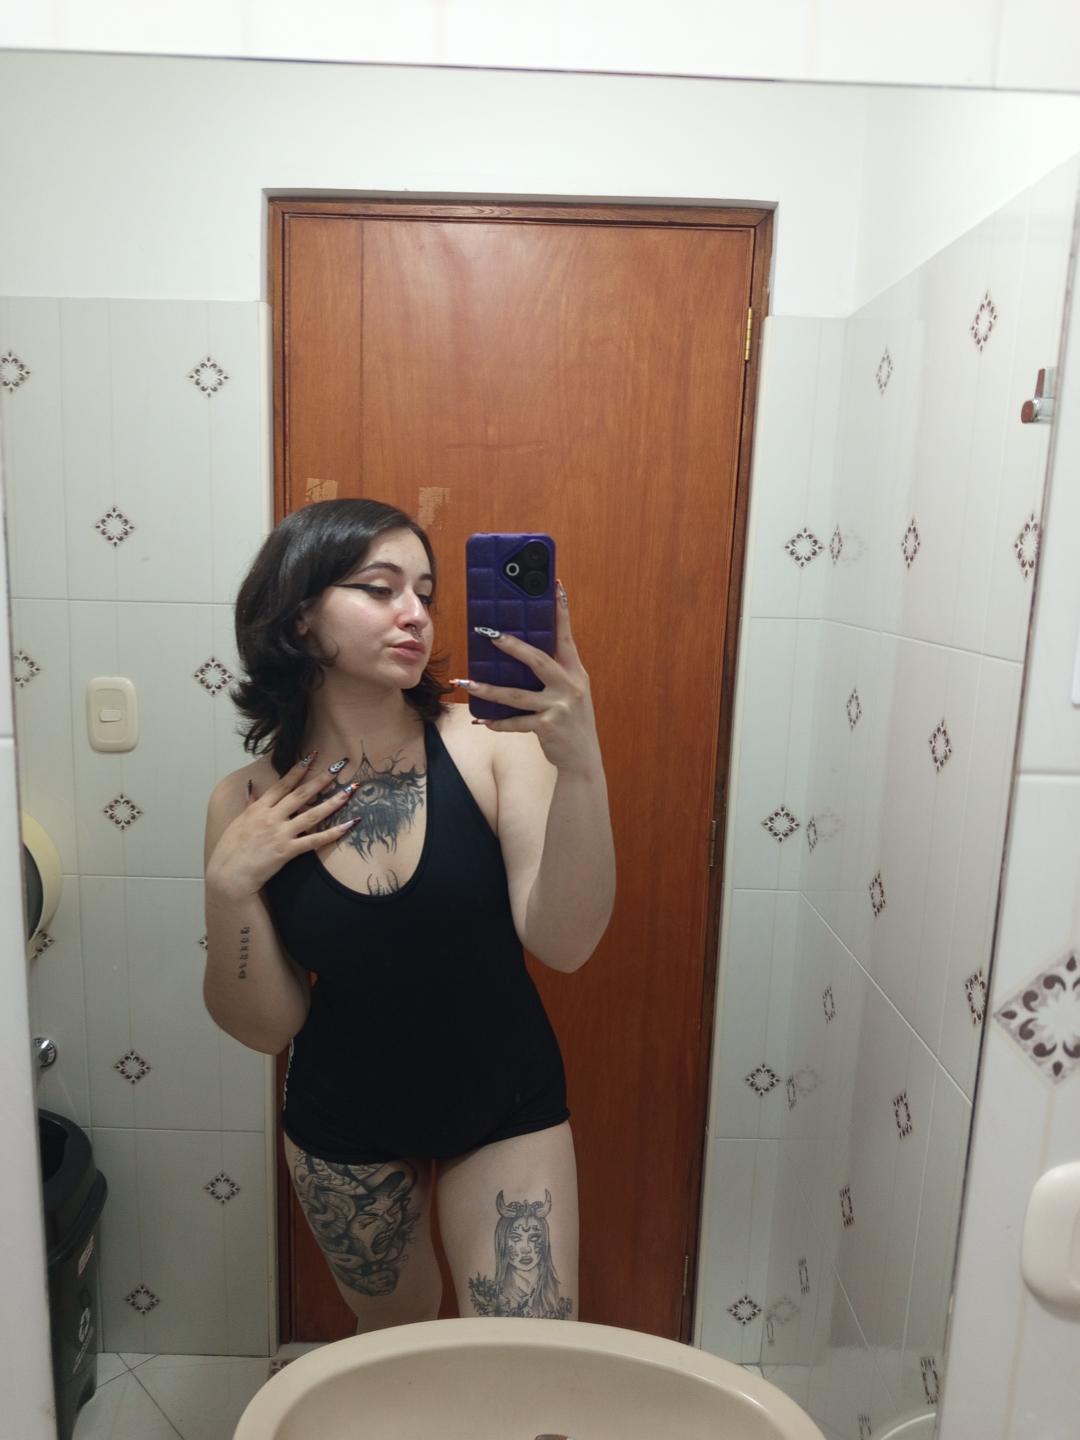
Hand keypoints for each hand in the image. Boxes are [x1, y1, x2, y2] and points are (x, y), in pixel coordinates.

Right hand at [205, 755, 359, 902]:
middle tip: (338, 766)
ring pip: (312, 814)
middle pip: (301, 794)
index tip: (312, 756)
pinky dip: (333, 833)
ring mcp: (280, 833)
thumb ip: (250, 803)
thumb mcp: (238, 821)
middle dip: (321, 779)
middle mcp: (271, 817)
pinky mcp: (287, 851)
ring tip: (350, 791)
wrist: (228, 874)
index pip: (282, 784)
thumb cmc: (230, 849)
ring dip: (333, 801)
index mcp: (259, 808)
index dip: (298, 769)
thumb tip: (251, 786)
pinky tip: (349, 825)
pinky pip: (315, 840)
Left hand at [452, 581, 601, 774]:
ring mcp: (559, 707)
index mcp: (575, 672)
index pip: (566, 636)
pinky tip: (482, 721)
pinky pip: (516, 722)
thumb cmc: (572, 720)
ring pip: (517, 694)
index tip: (556, 586)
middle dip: (512, 646)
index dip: (561, 611)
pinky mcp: (548, 727)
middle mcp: (569, 685)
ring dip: (488, 689)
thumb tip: (522, 651)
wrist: (583, 757)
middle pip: (537, 660)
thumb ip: (554, 673)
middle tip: (489, 633)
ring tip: (466, 682)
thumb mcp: (571, 691)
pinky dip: (498, 723)